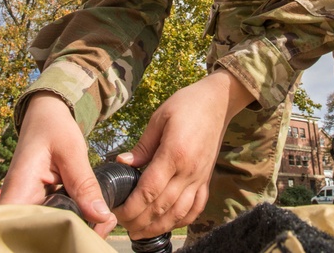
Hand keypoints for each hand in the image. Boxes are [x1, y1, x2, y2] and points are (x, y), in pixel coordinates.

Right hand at [0, 92, 116, 236]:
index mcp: (18, 190)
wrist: (47, 115)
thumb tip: (100, 215)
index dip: (46, 239)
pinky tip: (94, 220)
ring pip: (47, 230)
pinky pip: (53, 220)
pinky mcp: (40, 204)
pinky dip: (72, 221)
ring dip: (72, 229)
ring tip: (101, 225)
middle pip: (36, 235)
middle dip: (67, 236)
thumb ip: (84, 183)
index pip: (21, 228)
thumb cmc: (53, 127)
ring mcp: (28, 205)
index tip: (80, 234)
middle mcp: (18, 202)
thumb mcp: (72, 151)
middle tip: (99, 230)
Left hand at [113, 71, 253, 238]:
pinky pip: (196, 207)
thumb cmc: (186, 104)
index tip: (116, 211)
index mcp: (174, 153)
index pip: (149, 190)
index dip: (131, 207)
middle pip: (161, 207)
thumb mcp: (159, 118)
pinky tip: (168, 224)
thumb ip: (142, 146)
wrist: (217, 102)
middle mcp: (189, 171)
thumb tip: (122, 163)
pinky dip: (181, 220)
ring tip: (139, 232)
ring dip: (158, 227)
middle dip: (139, 221)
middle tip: (121, 225)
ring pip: (178, 213)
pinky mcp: (206, 179)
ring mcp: (200, 177)